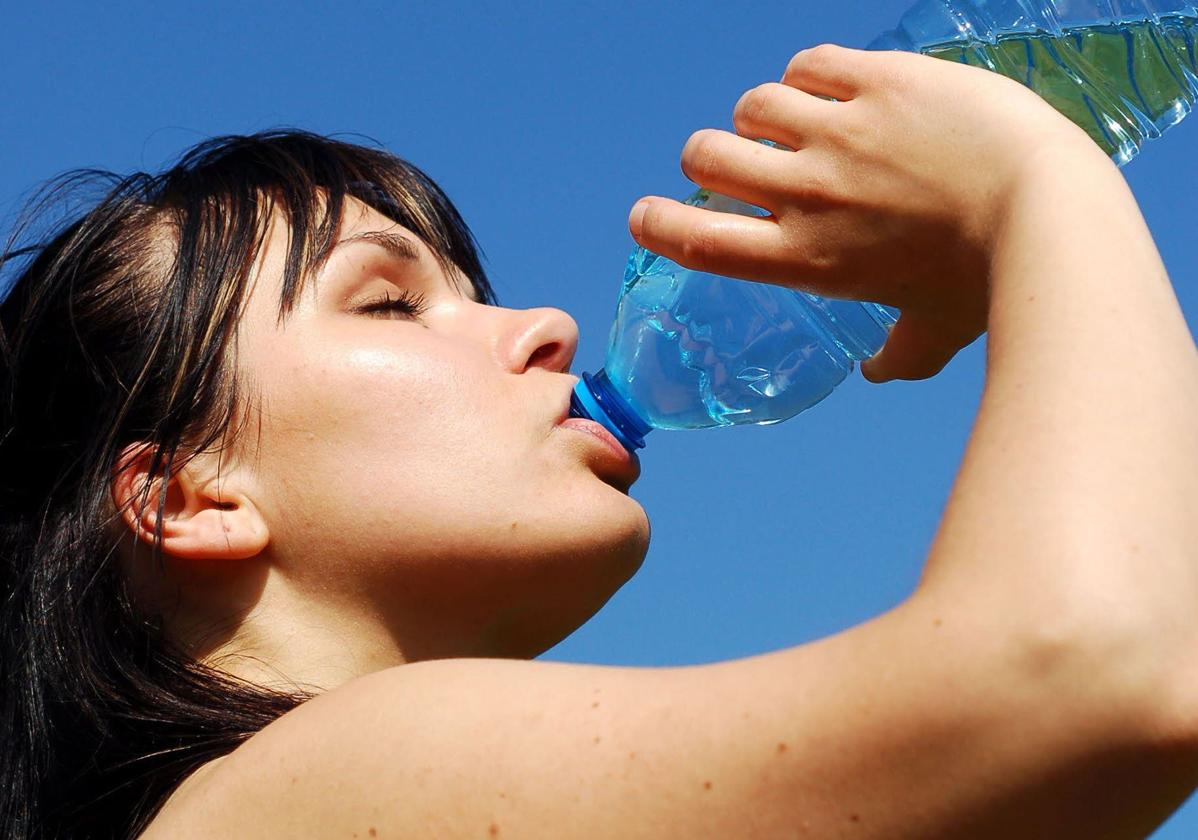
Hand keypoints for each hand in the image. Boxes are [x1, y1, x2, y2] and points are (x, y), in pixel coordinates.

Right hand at [628, 43, 1102, 381]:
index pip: (699, 239)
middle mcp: (806, 193)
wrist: (1048, 210)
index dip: (656, 222)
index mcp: (806, 258)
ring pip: (754, 104)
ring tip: (796, 121)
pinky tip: (837, 86)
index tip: (643, 214)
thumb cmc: (991, 285)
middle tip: (736, 162)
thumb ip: (899, 356)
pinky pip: (810, 63)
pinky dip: (811, 74)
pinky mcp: (877, 80)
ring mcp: (838, 130)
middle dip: (707, 157)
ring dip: (763, 114)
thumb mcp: (935, 335)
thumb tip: (880, 372)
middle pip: (706, 157)